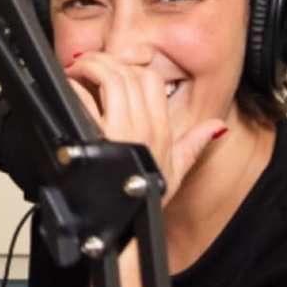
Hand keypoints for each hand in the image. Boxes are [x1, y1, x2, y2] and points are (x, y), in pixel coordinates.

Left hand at [63, 49, 224, 196]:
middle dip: (105, 61)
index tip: (116, 67)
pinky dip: (74, 88)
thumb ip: (196, 143)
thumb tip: (217, 127)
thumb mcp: (177, 169)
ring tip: (77, 71)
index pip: (152, 79)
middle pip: (129, 74)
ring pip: (111, 80)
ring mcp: (122, 133)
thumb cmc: (145, 197)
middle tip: (89, 65)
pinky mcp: (99, 140)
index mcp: (162, 130)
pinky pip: (86, 101)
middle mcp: (145, 128)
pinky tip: (69, 88)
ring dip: (90, 67)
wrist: (129, 225)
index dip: (132, 65)